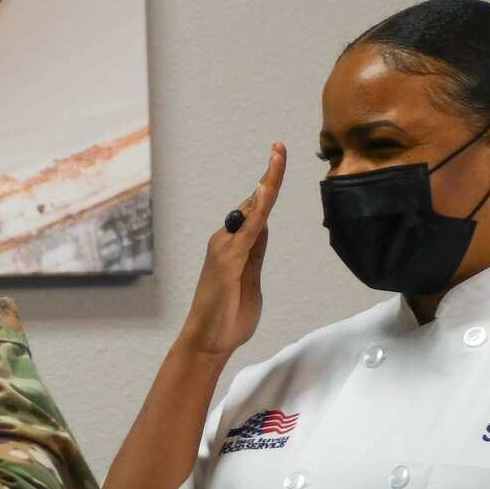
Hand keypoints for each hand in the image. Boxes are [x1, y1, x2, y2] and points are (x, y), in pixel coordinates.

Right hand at [178, 143, 285, 358]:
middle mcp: (227, 241)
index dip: (268, 184)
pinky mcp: (228, 261)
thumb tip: (262, 228)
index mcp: (236, 246)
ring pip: (252, 210)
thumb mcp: (251, 280)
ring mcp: (226, 249)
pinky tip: (266, 190)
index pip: (256, 209)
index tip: (277, 158)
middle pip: (254, 202)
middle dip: (269, 174)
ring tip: (278, 156)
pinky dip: (258, 209)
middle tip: (280, 146)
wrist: (209, 342)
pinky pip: (248, 230)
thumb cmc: (228, 317)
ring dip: (267, 183)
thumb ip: (255, 254)